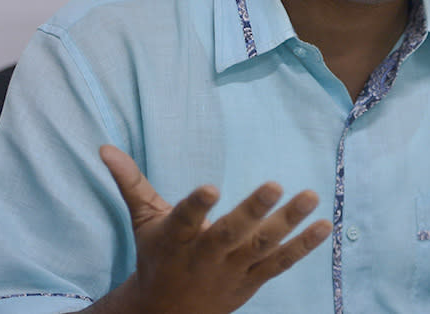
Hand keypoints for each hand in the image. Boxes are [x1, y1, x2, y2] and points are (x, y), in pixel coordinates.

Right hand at [92, 145, 331, 313]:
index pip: (185, 220)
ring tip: (311, 195)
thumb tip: (106, 148)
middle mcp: (205, 256)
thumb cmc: (157, 256)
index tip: (210, 187)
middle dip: (253, 211)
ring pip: (261, 246)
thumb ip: (131, 182)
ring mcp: (232, 271)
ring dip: (288, 223)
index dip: (196, 205)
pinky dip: (302, 246)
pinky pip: (279, 263)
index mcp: (175, 239)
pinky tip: (323, 225)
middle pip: (230, 234)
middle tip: (274, 185)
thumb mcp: (142, 220)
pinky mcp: (252, 281)